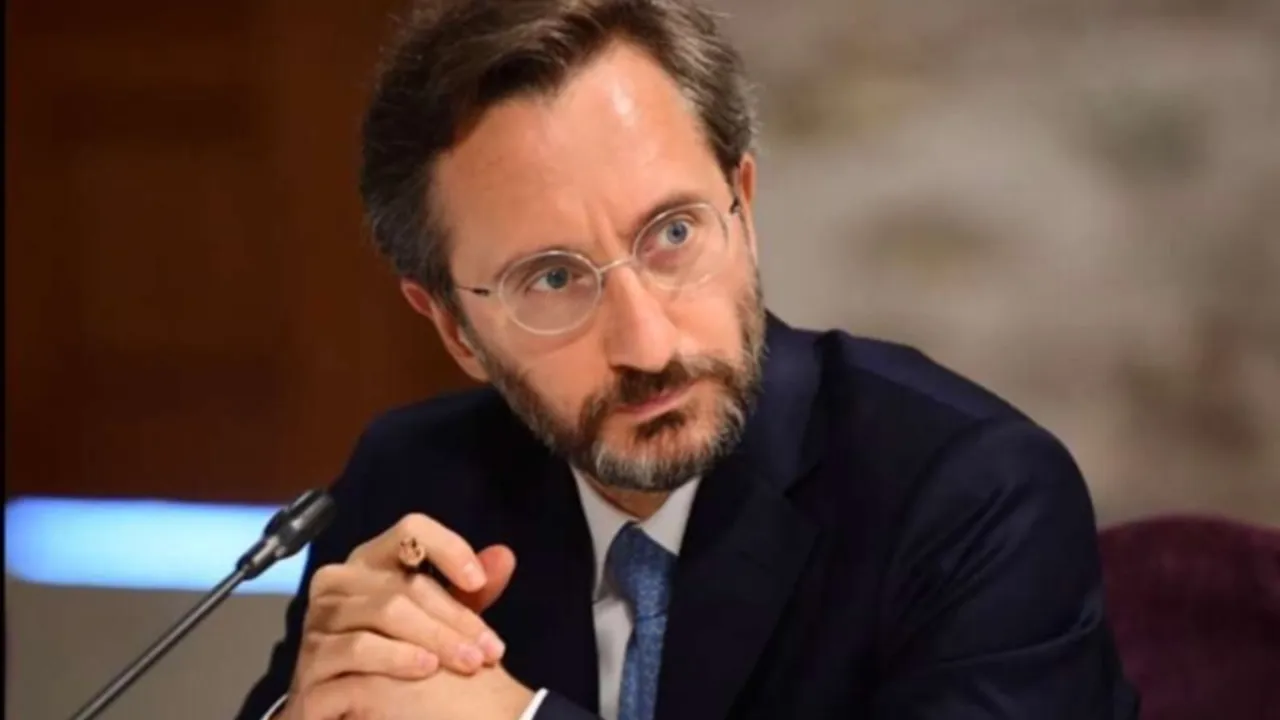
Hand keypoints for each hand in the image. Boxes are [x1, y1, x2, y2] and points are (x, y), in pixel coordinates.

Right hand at [280, 513, 517, 719]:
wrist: (345, 710)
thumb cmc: (395, 654)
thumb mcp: (438, 621)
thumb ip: (469, 592)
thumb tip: (505, 556)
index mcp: (370, 561)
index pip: (411, 531)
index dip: (447, 548)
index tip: (478, 582)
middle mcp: (338, 582)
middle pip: (405, 585)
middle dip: (455, 619)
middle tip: (489, 650)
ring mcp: (319, 622)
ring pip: (384, 614)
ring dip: (433, 639)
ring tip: (467, 663)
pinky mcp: (310, 663)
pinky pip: (356, 650)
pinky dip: (395, 659)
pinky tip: (424, 670)